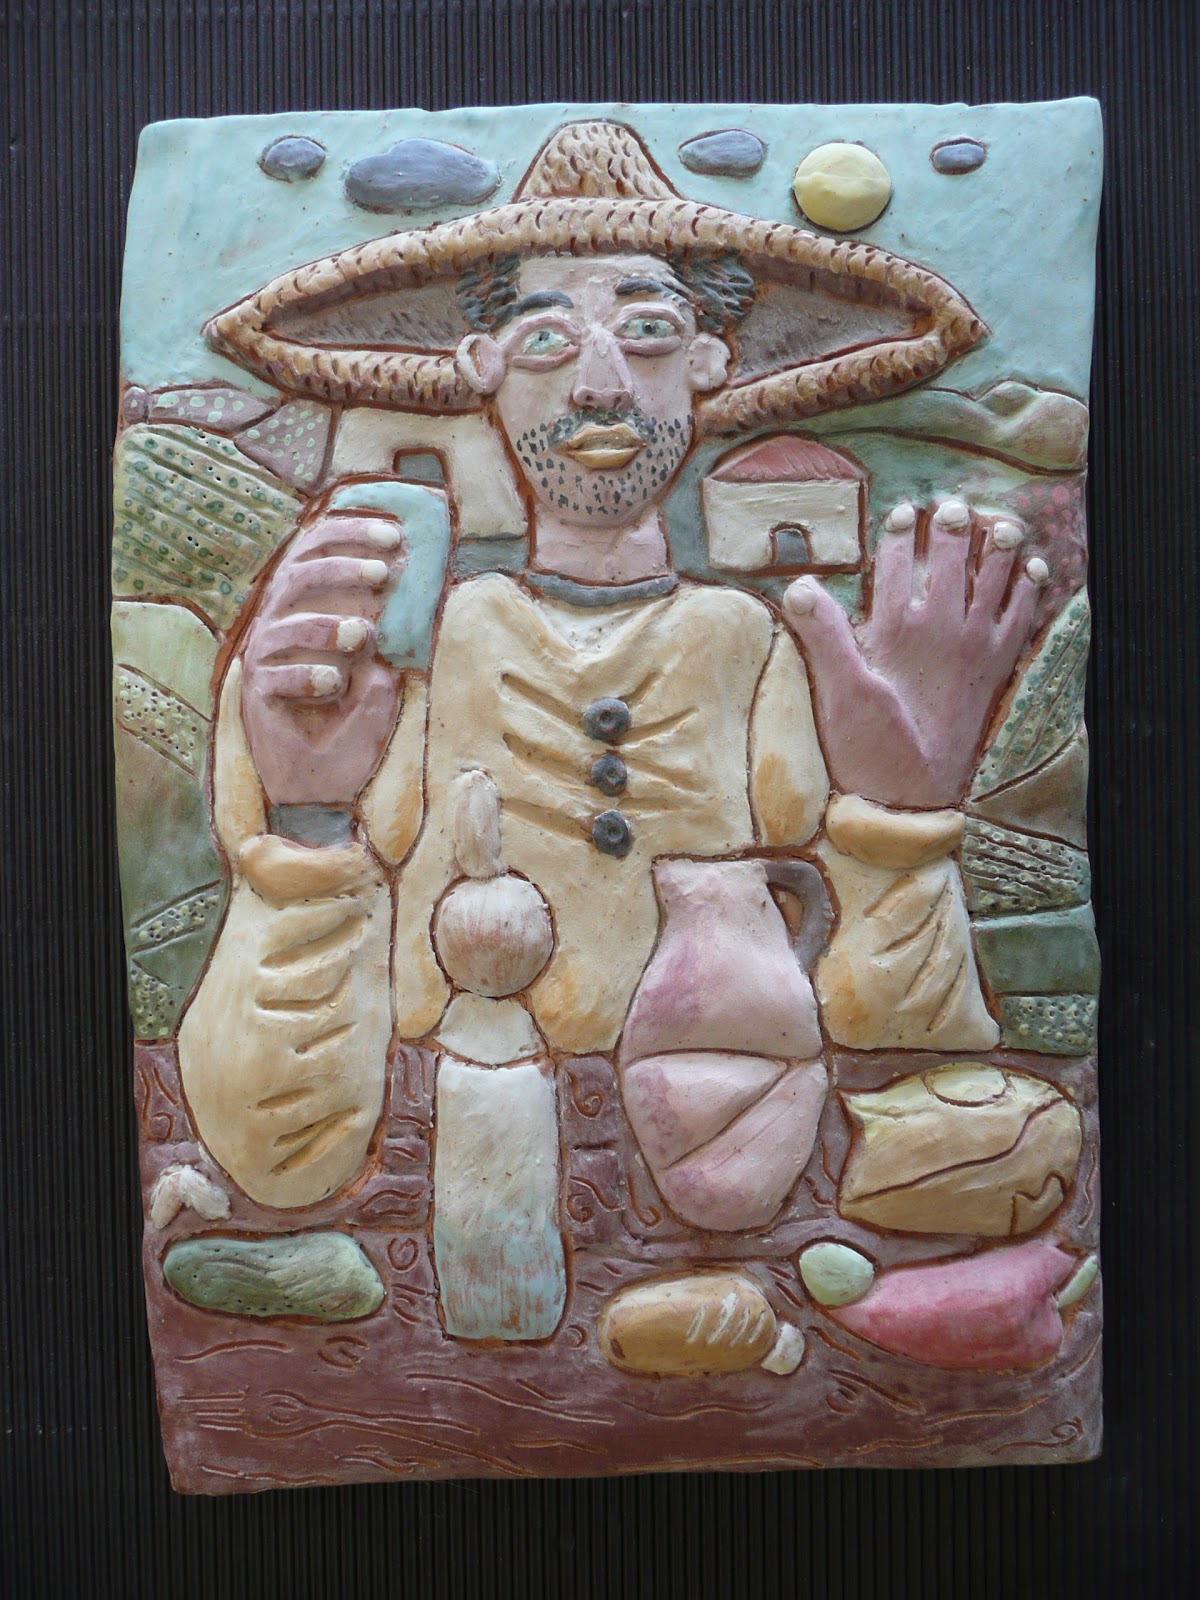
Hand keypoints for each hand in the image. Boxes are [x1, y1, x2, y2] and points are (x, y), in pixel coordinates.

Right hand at [241, 509, 406, 805]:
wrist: (326, 782)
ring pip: (284, 624)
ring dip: (326, 624)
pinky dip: (307, 675)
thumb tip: (410, 588)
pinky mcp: (258, 695)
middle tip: (382, 572)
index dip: (350, 534)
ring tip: (364, 634)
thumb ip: (390, 630)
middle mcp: (282, 622)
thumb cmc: (355, 717)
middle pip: (298, 575)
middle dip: (342, 568)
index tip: (394, 536)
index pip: (319, 552)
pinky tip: (335, 684)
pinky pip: (274, 675)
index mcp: (311, 604)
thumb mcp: (385, 667)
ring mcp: (266, 657)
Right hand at [783, 498, 1046, 806]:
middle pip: (951, 560)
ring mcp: (973, 648)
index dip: (901, 533)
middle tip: (953, 506)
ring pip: (995, 580)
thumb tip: (799, 585)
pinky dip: (1030, 590)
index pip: (899, 564)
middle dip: (952, 527)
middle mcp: (940, 629)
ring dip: (1000, 548)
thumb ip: (821, 634)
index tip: (904, 512)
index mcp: (896, 629)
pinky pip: (1021, 618)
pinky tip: (1035, 570)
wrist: (914, 798)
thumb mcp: (836, 692)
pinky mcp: (995, 671)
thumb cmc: (869, 748)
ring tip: (1001, 524)